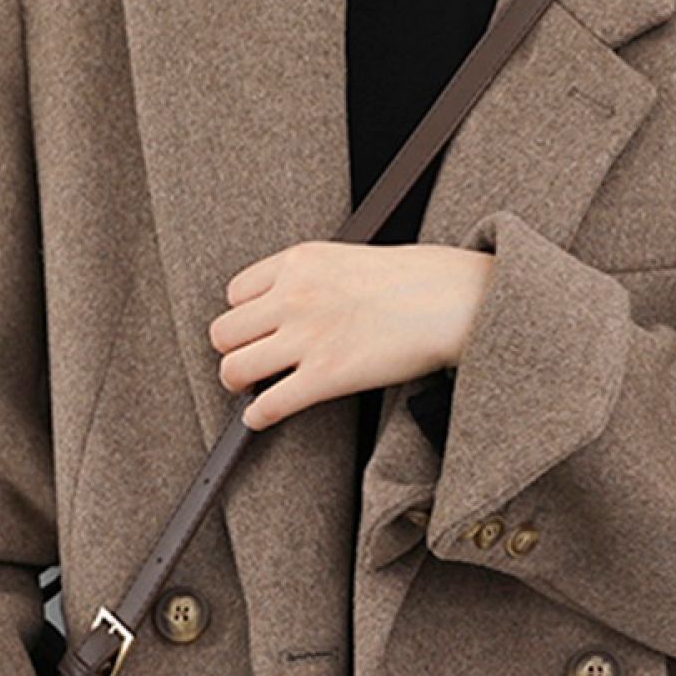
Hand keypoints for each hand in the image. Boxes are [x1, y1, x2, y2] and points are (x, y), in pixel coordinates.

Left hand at [209, 239, 493, 430]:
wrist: (452, 299)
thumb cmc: (412, 280)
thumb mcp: (346, 258)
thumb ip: (307, 279)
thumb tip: (281, 312)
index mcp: (297, 262)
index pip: (235, 294)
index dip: (245, 317)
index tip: (258, 331)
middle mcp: (294, 296)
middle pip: (224, 333)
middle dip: (234, 351)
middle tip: (250, 363)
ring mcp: (308, 337)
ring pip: (233, 369)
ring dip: (238, 384)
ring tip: (252, 389)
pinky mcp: (327, 376)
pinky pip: (268, 404)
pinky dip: (256, 416)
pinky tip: (259, 417)